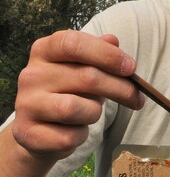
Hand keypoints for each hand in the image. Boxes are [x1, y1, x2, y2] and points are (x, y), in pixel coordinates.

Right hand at [12, 30, 142, 161]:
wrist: (39, 133)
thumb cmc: (68, 94)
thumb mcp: (84, 70)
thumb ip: (99, 54)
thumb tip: (113, 40)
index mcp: (44, 51)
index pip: (73, 43)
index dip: (106, 54)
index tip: (131, 68)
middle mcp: (30, 75)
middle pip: (86, 77)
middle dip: (120, 88)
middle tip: (137, 98)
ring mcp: (26, 104)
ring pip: (76, 108)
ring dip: (94, 113)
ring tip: (92, 114)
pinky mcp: (28, 133)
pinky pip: (69, 136)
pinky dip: (81, 135)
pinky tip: (75, 131)